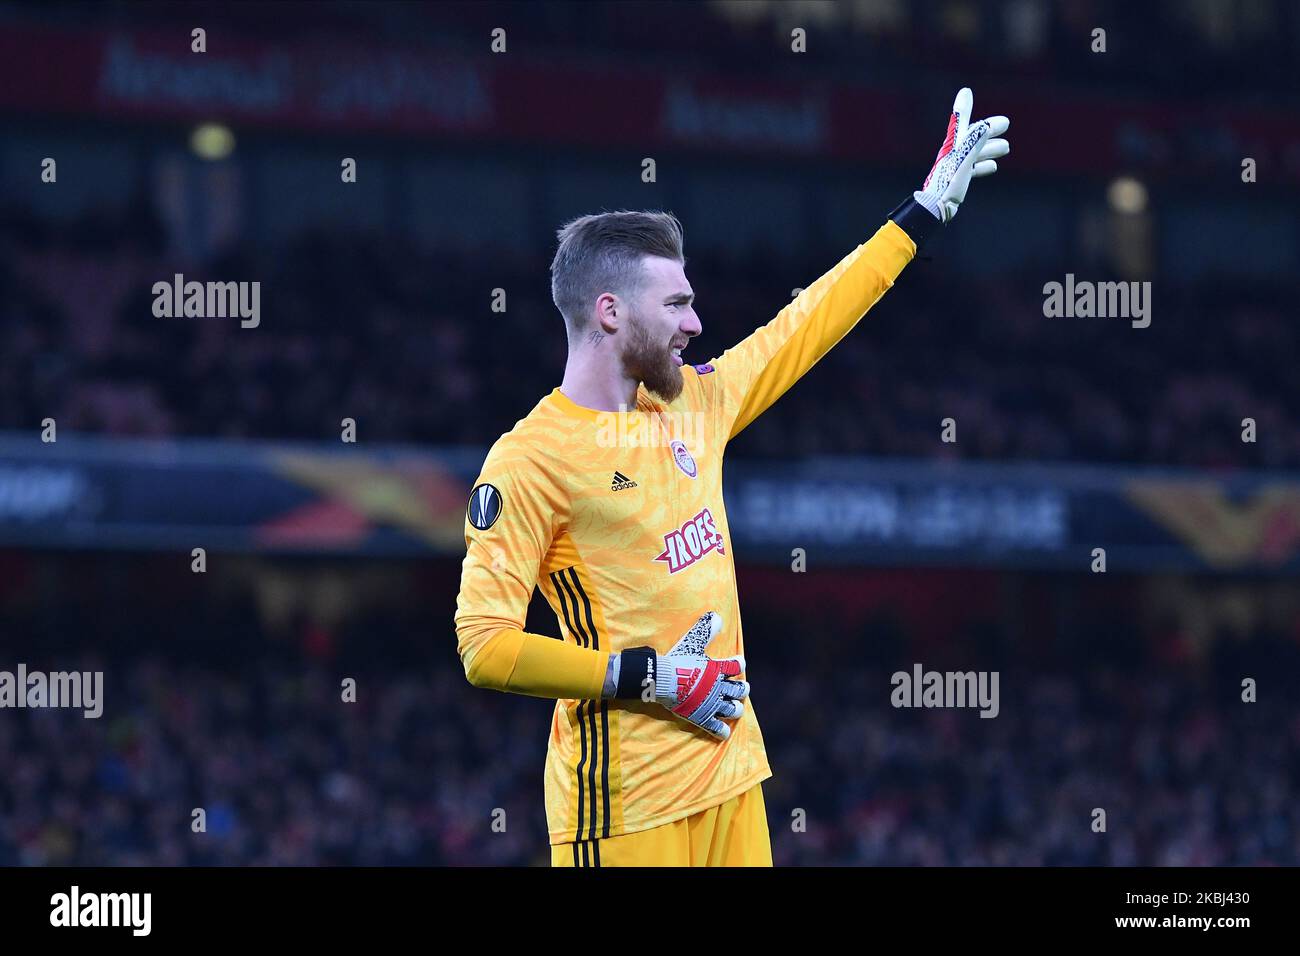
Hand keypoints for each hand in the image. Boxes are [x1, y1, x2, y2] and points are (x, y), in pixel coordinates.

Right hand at [616, 612, 748, 739]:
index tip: (739, 663)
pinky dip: (721, 730)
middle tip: (743, 689)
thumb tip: (717, 616)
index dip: (739, 664)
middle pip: (739, 690)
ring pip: (732, 709)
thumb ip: (706, 630)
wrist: (662, 679)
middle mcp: (719, 688)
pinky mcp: (702, 717)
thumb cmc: (677, 660)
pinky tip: (724, 731)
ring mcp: (712, 704)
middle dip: (742, 689)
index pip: (736, 666)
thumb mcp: (693, 642)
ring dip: (735, 708)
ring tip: (736, 708)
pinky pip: (715, 727)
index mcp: (718, 669)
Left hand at [915, 87, 1009, 222]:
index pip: (964, 123)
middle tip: (1006, 124)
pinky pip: (972, 169)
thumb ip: (974, 141)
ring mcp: (954, 168)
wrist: (935, 209)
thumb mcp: (964, 159)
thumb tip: (985, 124)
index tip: (966, 93)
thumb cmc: (948, 184)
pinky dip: (983, 166)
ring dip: (990, 148)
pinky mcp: (956, 181)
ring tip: (1006, 148)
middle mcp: (953, 154)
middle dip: (989, 130)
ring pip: (975, 154)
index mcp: (953, 146)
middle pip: (973, 137)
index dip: (965, 108)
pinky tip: (993, 167)